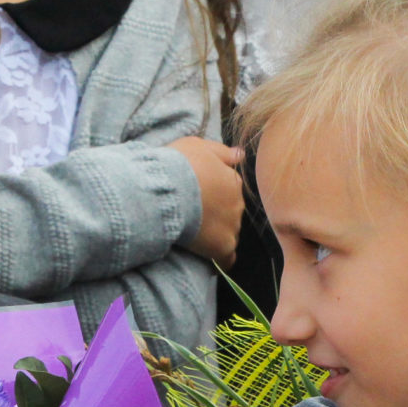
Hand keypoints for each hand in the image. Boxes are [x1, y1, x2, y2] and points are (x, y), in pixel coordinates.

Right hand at [171, 137, 243, 267]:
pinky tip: (210, 259)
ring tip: (196, 236)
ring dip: (217, 235)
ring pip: (229, 234)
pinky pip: (227, 258)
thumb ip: (221, 152)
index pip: (231, 191)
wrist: (166, 190)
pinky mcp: (222, 246)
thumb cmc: (177, 164)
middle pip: (231, 213)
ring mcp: (232, 226)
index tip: (199, 199)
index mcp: (233, 180)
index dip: (215, 196)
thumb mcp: (198, 146)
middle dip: (217, 215)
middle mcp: (238, 203)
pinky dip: (220, 260)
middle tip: (194, 216)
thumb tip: (241, 154)